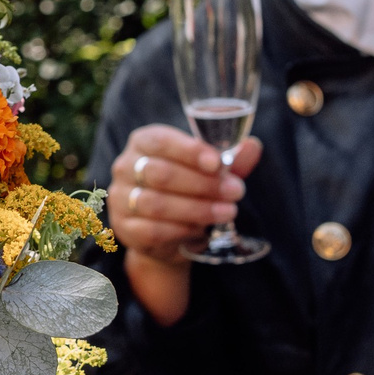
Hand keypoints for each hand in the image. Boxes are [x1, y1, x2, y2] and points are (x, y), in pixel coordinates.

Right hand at [107, 125, 261, 324]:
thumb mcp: (210, 172)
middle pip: (160, 173)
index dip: (189, 151)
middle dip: (202, 183)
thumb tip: (253, 146)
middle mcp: (125, 167)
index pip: (161, 141)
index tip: (217, 164)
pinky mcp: (124, 228)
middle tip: (235, 192)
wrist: (166, 234)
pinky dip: (180, 230)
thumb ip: (229, 160)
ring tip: (227, 212)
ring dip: (196, 209)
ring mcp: (120, 198)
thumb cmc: (188, 190)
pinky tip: (201, 230)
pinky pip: (152, 230)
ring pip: (157, 204)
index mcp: (143, 142)